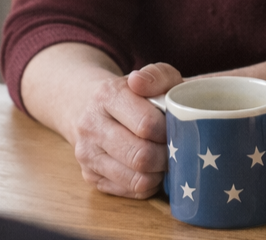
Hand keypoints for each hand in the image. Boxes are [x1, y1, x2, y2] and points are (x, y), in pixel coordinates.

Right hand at [67, 62, 182, 198]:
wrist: (86, 104)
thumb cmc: (131, 94)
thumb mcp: (149, 76)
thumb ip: (156, 75)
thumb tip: (140, 82)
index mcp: (107, 95)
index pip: (146, 124)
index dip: (169, 131)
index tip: (178, 128)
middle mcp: (91, 125)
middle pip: (141, 156)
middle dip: (167, 155)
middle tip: (177, 148)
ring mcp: (87, 154)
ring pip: (137, 179)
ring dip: (159, 173)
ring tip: (165, 159)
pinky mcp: (89, 176)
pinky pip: (130, 191)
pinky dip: (148, 183)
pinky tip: (151, 168)